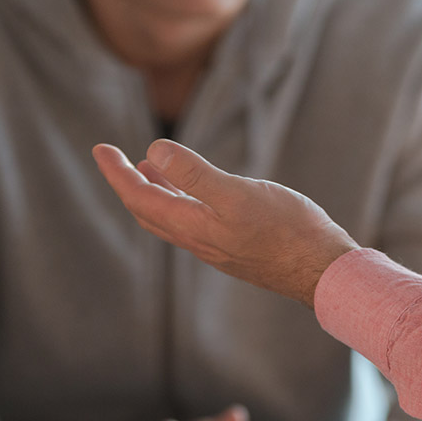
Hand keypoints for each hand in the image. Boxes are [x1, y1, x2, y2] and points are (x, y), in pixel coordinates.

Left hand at [93, 140, 357, 306]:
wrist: (321, 272)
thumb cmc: (288, 231)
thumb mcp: (239, 195)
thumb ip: (195, 175)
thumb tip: (152, 153)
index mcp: (192, 226)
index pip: (138, 198)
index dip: (115, 173)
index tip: (100, 148)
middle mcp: (196, 240)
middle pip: (146, 211)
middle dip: (125, 183)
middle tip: (111, 156)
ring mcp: (214, 246)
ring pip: (168, 218)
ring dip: (150, 192)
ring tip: (142, 167)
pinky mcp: (231, 247)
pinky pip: (189, 223)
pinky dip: (177, 201)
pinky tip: (190, 190)